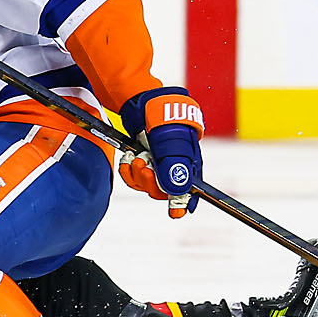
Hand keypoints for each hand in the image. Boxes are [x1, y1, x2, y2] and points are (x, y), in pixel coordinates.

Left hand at [118, 87, 203, 218]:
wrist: (143, 102)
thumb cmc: (162, 119)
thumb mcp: (170, 142)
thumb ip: (173, 166)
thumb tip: (177, 191)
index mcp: (189, 163)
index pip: (190, 190)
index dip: (182, 202)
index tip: (176, 213)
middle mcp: (175, 166)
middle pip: (163, 190)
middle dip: (150, 182)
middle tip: (143, 166)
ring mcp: (158, 164)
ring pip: (146, 184)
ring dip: (137, 174)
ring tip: (135, 157)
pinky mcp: (144, 161)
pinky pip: (134, 176)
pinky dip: (128, 170)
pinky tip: (127, 158)